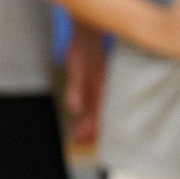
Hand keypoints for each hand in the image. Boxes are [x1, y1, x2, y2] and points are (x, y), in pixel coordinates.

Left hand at [64, 23, 104, 146]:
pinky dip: (87, 116)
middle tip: (76, 141)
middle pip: (101, 117)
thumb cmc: (82, 52)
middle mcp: (105, 91)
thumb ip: (76, 88)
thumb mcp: (77, 69)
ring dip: (88, 126)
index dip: (90, 130)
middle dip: (90, 132)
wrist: (85, 36)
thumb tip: (74, 107)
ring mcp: (100, 89)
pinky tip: (80, 120)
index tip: (79, 138)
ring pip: (98, 113)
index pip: (100, 115)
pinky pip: (94, 106)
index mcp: (103, 88)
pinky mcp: (95, 87)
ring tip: (77, 137)